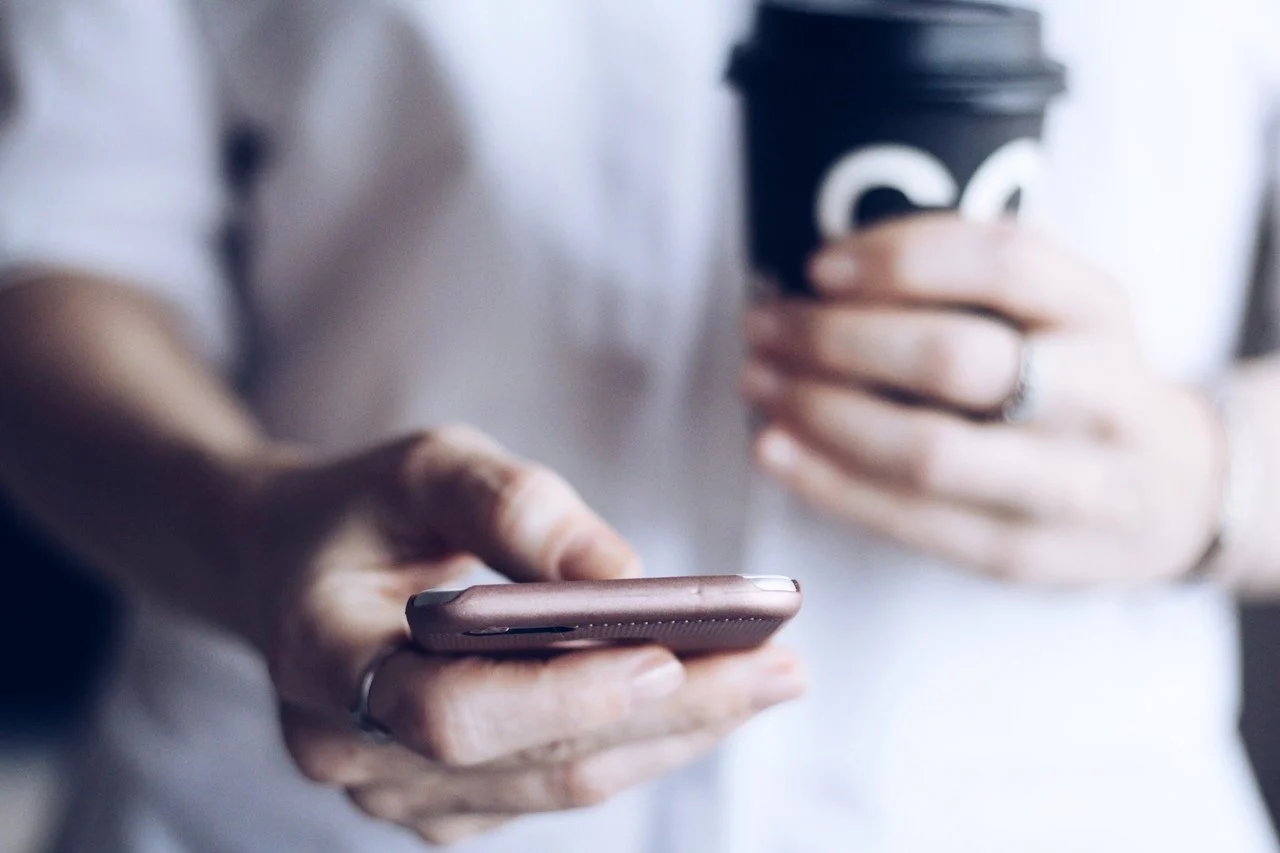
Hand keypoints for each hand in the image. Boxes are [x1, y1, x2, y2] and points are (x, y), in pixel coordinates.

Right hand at [231, 425, 804, 844]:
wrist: (295, 567)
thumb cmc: (363, 507)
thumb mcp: (424, 463)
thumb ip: (512, 506)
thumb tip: (625, 577)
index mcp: (318, 654)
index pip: (446, 711)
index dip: (559, 695)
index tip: (667, 657)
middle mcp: (348, 747)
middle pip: (531, 757)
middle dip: (667, 712)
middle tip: (779, 664)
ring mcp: (396, 791)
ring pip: (560, 781)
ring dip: (675, 732)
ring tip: (772, 675)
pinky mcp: (446, 803)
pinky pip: (559, 783)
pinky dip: (640, 740)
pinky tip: (709, 696)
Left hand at [740, 215, 1222, 584]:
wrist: (1174, 496)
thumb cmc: (1078, 382)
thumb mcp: (1060, 310)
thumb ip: (971, 286)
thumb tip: (820, 279)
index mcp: (1101, 311)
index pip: (1004, 262)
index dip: (899, 257)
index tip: (818, 264)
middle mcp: (1099, 397)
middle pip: (955, 360)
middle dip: (837, 339)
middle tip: (764, 323)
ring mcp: (1068, 487)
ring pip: (927, 452)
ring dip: (820, 412)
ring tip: (757, 382)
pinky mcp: (1023, 554)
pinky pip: (911, 520)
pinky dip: (827, 482)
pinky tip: (772, 448)